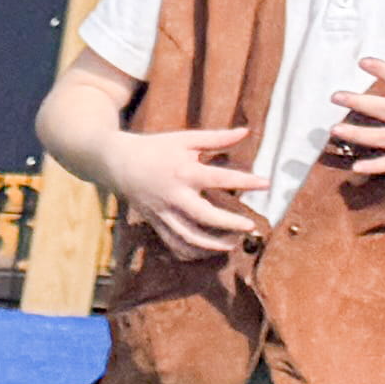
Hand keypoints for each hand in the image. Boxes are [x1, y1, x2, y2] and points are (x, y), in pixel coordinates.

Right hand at [104, 118, 263, 257]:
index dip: (245, 182)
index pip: (220, 178)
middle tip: (250, 226)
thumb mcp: (186, 139)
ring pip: (187, 236)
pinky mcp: (154, 222)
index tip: (266, 184)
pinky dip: (190, 251)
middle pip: (204, 216)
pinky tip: (207, 251)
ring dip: (211, 245)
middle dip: (228, 223)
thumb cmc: (156, 148)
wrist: (117, 163)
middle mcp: (173, 195)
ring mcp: (162, 212)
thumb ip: (217, 138)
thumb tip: (246, 132)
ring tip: (231, 245)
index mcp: (184, 172)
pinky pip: (173, 242)